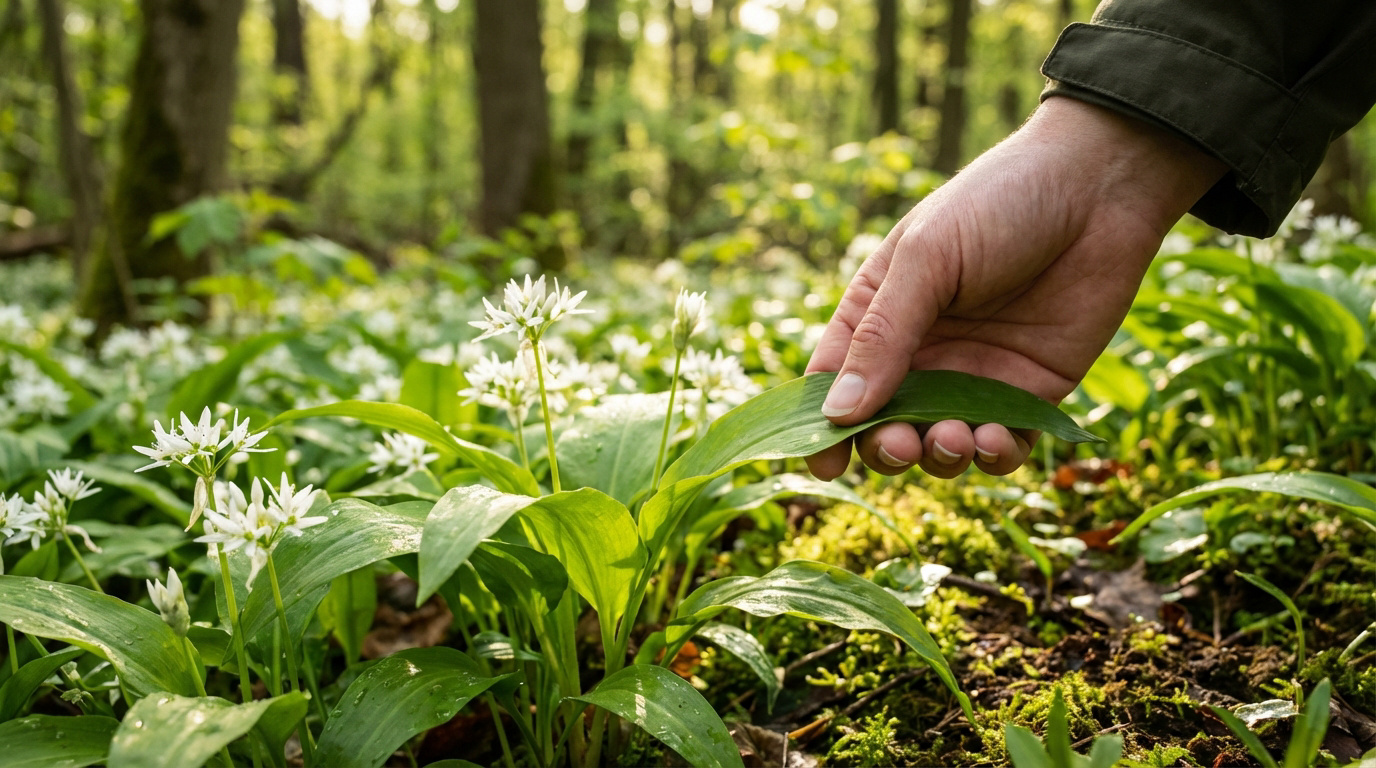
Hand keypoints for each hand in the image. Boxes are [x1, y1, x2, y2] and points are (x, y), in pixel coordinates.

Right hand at [805, 98, 1226, 479]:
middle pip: (884, 424)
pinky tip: (995, 438)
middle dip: (886, 447)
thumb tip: (837, 414)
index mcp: (879, 312)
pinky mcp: (1031, 391)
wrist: (1100, 187)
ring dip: (939, 456)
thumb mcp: (927, 259)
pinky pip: (1004, 444)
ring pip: (941, 445)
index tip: (823, 463)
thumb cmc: (999, 204)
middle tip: (900, 444)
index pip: (836, 380)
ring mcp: (976, 375)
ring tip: (954, 437)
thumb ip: (882, 336)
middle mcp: (922, 351)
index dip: (824, 424)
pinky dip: (994, 455)